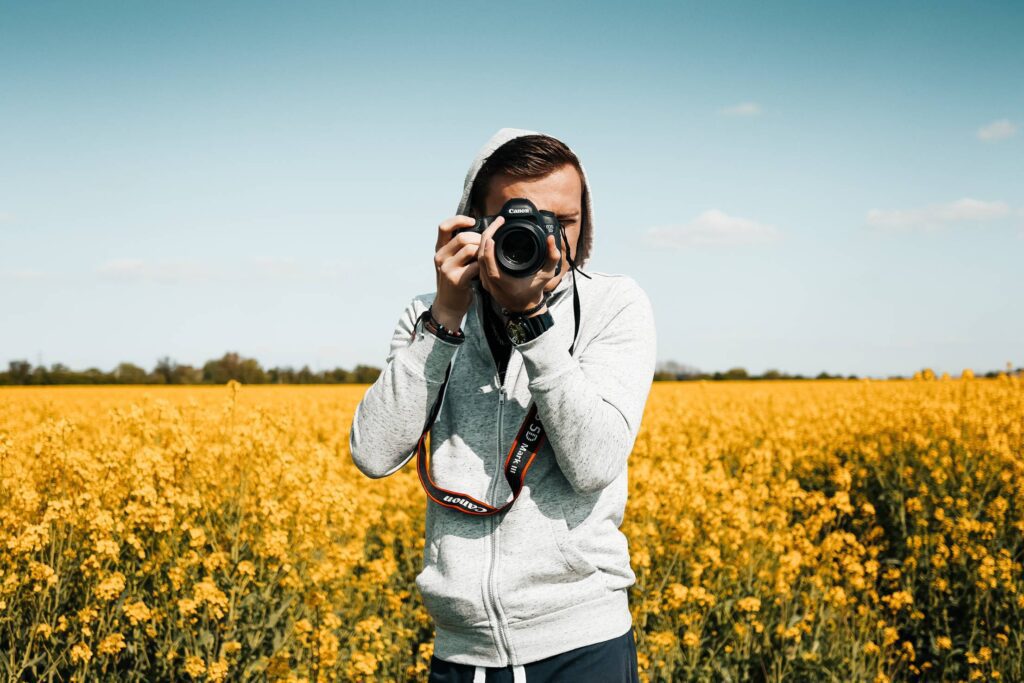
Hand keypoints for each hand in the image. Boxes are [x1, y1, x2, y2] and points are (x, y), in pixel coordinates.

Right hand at [432, 215, 488, 329]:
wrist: (448, 305)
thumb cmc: (454, 281)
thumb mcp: (451, 262)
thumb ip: (458, 248)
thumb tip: (477, 231)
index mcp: (439, 249)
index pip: (444, 227)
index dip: (459, 220)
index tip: (473, 221)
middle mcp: (440, 257)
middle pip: (462, 237)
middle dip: (479, 238)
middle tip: (486, 246)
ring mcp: (446, 268)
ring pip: (469, 249)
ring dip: (482, 251)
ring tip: (485, 257)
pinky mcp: (455, 279)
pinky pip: (475, 266)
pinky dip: (483, 266)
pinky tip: (484, 270)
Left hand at [477, 218, 559, 314]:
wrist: (525, 305)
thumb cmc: (534, 290)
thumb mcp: (547, 274)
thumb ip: (552, 257)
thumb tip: (550, 239)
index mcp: (503, 282)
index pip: (489, 264)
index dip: (488, 250)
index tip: (493, 235)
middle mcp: (491, 282)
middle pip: (480, 257)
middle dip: (487, 236)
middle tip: (498, 221)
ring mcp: (485, 281)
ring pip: (477, 258)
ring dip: (484, 240)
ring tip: (495, 226)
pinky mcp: (484, 279)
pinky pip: (479, 261)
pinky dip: (483, 247)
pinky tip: (491, 237)